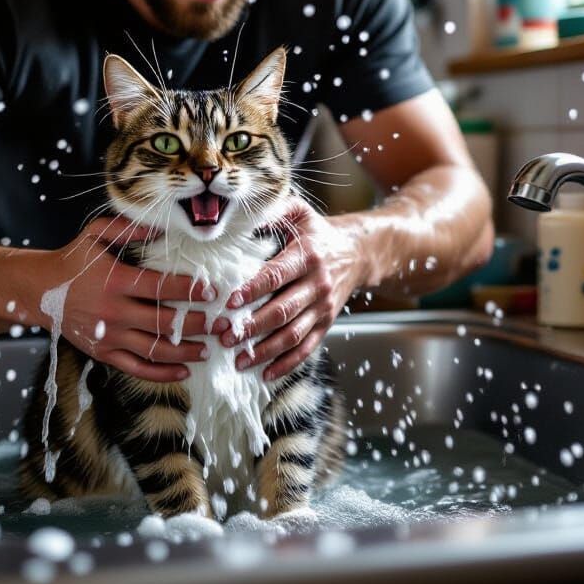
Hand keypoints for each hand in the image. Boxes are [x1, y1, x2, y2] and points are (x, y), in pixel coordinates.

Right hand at [39, 215, 213, 382]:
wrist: (39, 290)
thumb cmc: (73, 259)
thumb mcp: (95, 234)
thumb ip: (128, 228)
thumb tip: (161, 226)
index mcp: (115, 282)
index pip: (160, 288)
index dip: (188, 290)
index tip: (211, 291)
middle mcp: (113, 312)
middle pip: (163, 322)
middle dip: (197, 324)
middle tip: (221, 323)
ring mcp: (108, 337)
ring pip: (155, 350)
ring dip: (185, 351)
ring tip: (208, 349)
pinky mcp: (103, 353)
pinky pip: (137, 368)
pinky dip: (161, 374)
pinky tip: (184, 371)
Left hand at [219, 198, 366, 380]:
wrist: (358, 252)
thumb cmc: (317, 232)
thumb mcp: (299, 212)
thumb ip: (272, 210)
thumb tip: (240, 216)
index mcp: (307, 255)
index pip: (276, 275)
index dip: (253, 289)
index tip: (229, 301)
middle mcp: (317, 284)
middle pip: (282, 310)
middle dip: (252, 326)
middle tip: (224, 336)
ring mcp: (323, 307)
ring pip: (293, 334)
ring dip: (265, 350)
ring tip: (238, 359)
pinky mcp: (326, 323)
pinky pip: (307, 347)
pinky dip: (287, 363)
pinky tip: (265, 373)